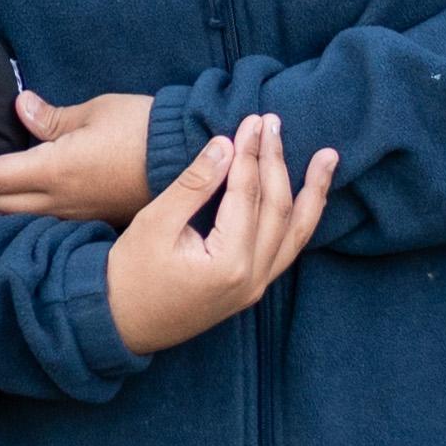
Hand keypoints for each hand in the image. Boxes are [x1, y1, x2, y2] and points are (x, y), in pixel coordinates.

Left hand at [0, 84, 161, 219]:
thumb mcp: (97, 111)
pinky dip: (12, 214)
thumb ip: (53, 116)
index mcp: (52, 170)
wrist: (188, 158)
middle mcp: (57, 199)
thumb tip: (20, 107)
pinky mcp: (89, 216)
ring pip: (13, 217)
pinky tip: (8, 210)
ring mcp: (73, 213)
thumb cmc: (145, 127)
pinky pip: (39, 221)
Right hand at [100, 114, 333, 354]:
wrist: (116, 326)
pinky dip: (300, 219)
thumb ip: (194, 184)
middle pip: (277, 209)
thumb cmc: (128, 274)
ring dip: (312, 192)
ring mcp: (255, 288)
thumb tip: (226, 143)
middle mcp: (251, 279)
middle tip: (273, 122)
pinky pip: (286, 250)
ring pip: (295, 234)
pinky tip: (308, 196)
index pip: (248, 194)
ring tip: (329, 158)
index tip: (252, 119)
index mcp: (228, 263)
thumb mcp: (155, 223)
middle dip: (276, 161)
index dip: (250, 153)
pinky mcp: (250, 290)